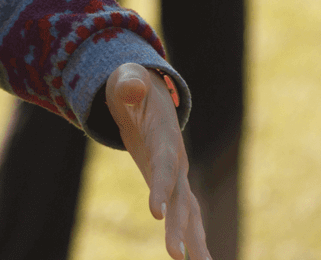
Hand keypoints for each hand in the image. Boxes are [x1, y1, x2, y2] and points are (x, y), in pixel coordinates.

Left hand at [106, 63, 210, 259]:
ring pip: (188, 212)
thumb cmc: (132, 85)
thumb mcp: (127, 79)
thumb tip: (131, 87)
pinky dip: (192, 237)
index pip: (165, 164)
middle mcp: (177, 160)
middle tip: (175, 256)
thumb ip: (129, 84)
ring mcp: (178, 175)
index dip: (161, 185)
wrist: (147, 92)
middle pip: (180, 197)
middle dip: (178, 227)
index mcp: (165, 136)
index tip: (155, 212)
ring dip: (193, 240)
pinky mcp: (173, 185)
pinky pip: (185, 214)